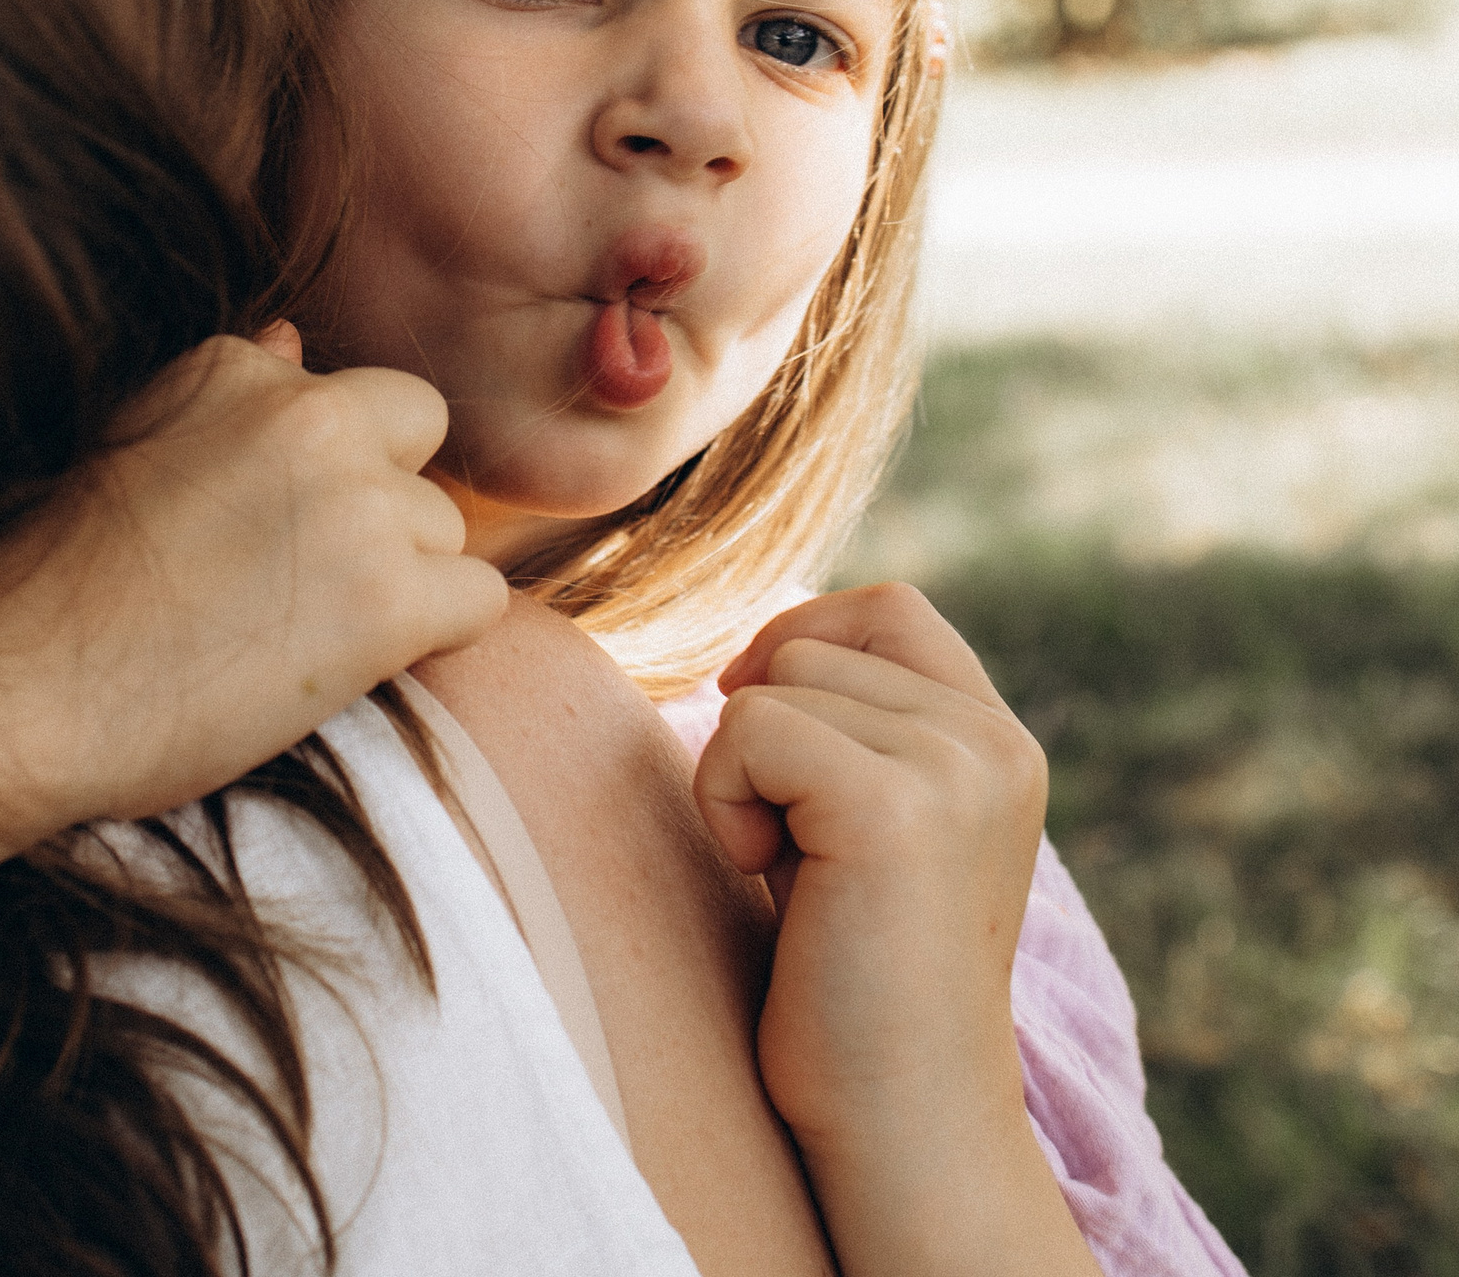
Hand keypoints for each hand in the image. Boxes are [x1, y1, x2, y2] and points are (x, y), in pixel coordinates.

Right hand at [0, 324, 507, 839]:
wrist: (21, 688)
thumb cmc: (56, 587)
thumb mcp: (132, 446)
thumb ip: (227, 392)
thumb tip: (291, 336)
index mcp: (235, 366)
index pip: (338, 393)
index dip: (317, 468)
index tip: (256, 531)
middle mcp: (307, 412)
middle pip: (417, 432)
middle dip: (385, 495)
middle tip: (308, 577)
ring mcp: (356, 502)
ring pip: (445, 525)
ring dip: (401, 578)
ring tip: (302, 635)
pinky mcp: (390, 599)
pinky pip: (480, 599)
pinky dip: (434, 636)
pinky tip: (356, 666)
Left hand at [692, 584, 1093, 1276]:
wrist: (897, 1119)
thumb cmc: (850, 979)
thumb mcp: (869, 822)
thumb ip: (852, 727)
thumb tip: (764, 632)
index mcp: (1002, 743)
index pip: (887, 609)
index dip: (798, 645)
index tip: (768, 749)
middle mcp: (996, 742)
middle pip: (812, 638)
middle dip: (761, 728)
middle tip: (792, 847)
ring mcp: (956, 769)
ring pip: (772, 683)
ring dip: (739, 774)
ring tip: (792, 875)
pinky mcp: (895, 808)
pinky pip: (747, 728)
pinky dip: (724, 801)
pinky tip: (773, 881)